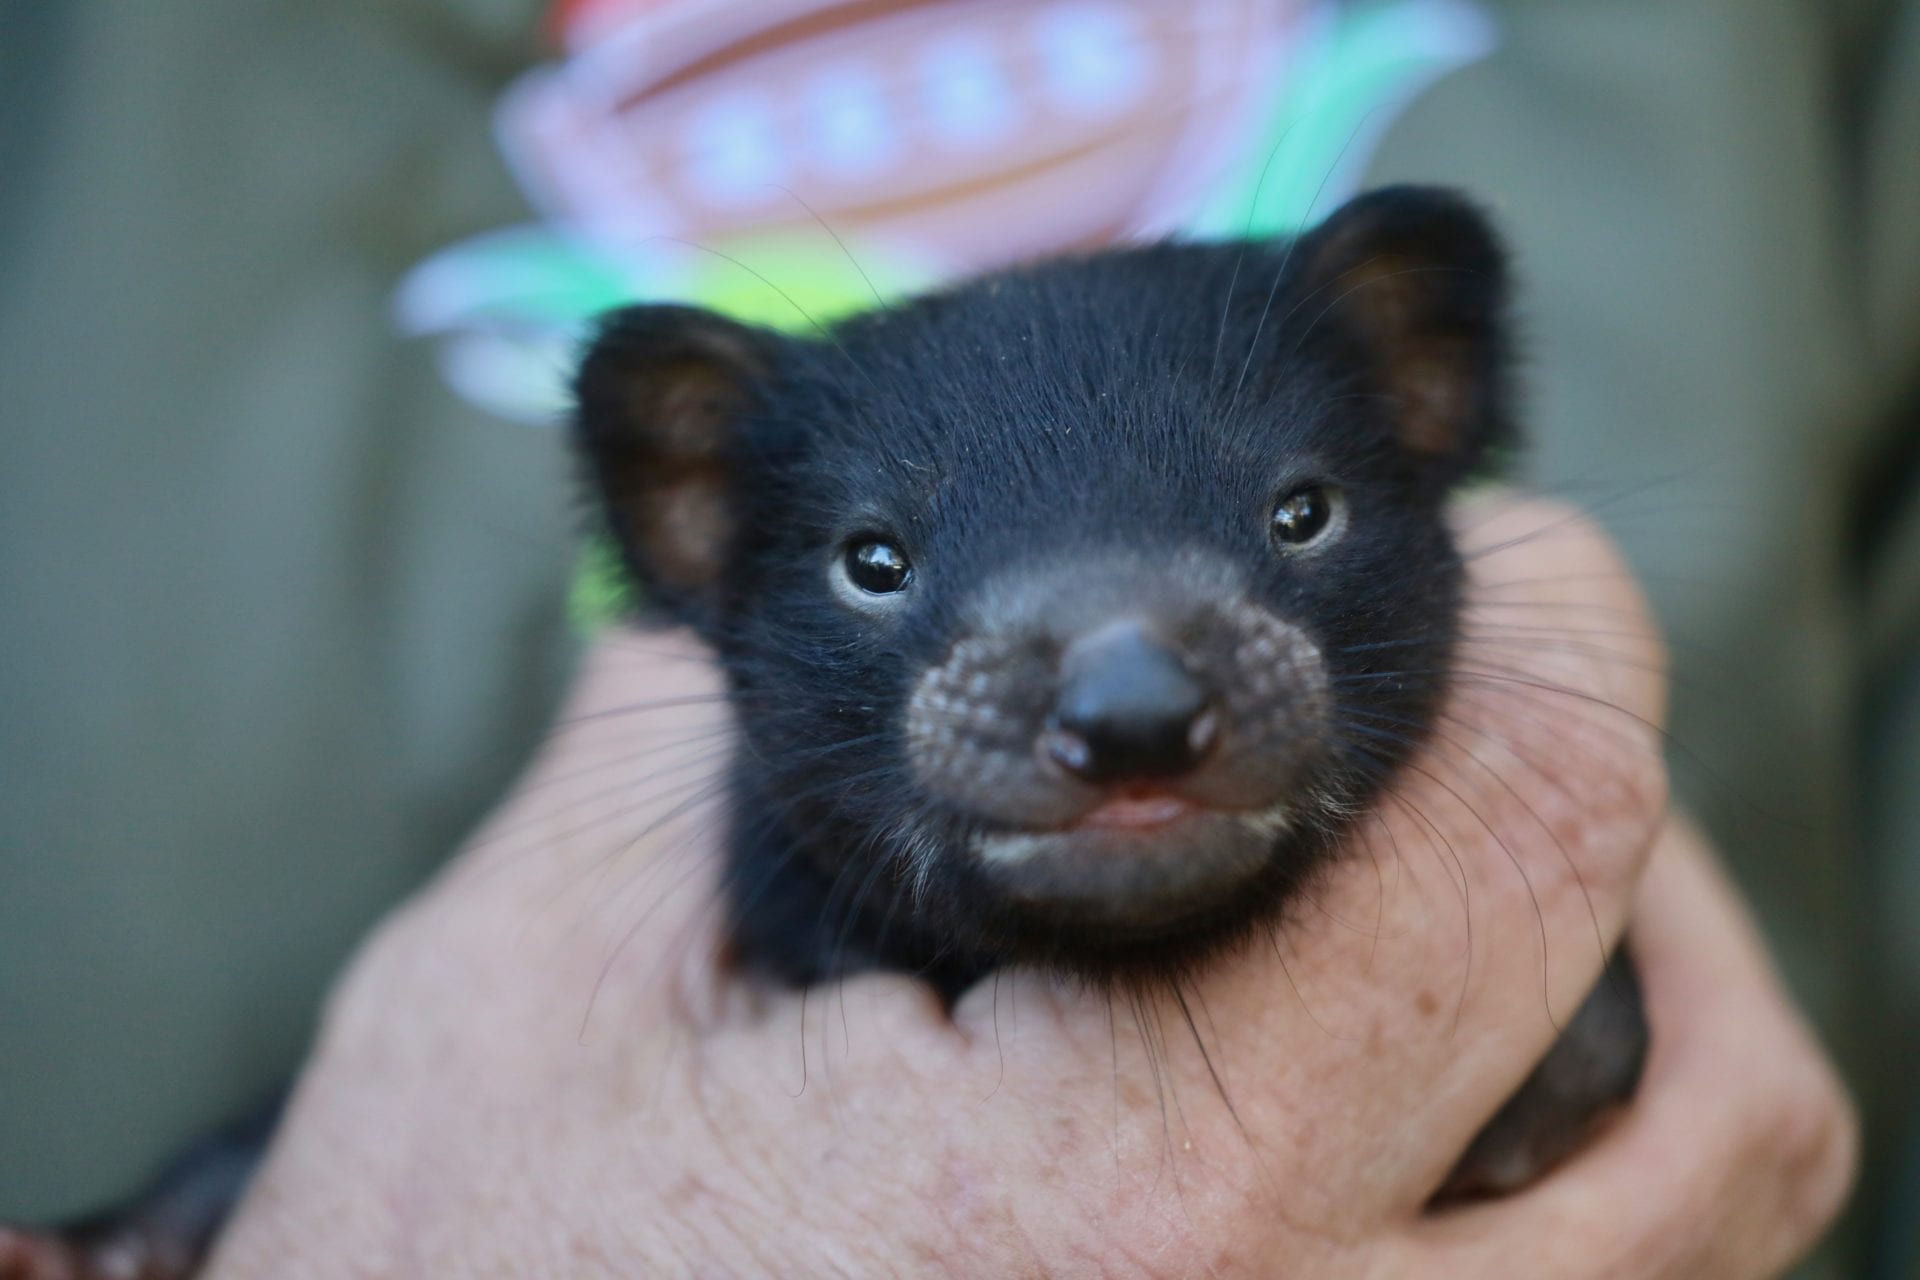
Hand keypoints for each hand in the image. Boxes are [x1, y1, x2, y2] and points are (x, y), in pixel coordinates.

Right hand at [205, 496, 1854, 1277]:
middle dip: (1629, 826)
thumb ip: (671, 762)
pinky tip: (1413, 1073)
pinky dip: (1571, 1170)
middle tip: (1504, 710)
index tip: (1507, 560)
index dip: (1552, 644)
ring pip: (1691, 1236)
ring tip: (1490, 893)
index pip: (1515, 852)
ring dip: (1650, 1018)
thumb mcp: (525, 1005)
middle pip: (1701, 1079)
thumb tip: (739, 610)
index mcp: (1132, 1198)